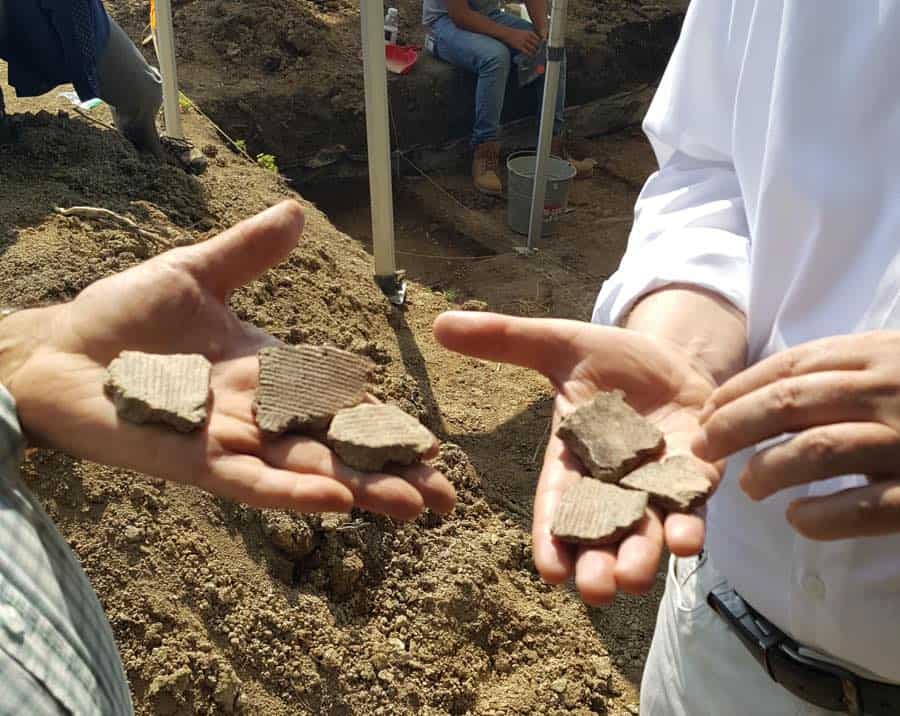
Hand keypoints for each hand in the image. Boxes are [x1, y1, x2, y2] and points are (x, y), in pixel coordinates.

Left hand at [0, 202, 455, 519]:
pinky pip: (248, 483)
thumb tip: (295, 212)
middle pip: (338, 449)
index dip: (386, 424)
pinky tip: (335, 500)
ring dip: (359, 489)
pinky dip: (290, 492)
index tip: (432, 444)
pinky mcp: (192, 462)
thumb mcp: (195, 272)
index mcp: (272, 372)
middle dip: (391, 472)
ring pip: (306, 471)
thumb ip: (249, 252)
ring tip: (412, 506)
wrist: (55, 350)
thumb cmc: (122, 316)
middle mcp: (261, 415)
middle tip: (445, 496)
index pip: (342, 403)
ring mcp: (230, 442)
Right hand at [434, 312, 719, 604]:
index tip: (550, 572)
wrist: (671, 356)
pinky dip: (687, 528)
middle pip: (600, 537)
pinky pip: (690, 511)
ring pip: (645, 535)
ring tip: (634, 578)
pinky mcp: (695, 479)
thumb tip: (440, 325)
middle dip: (598, 566)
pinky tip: (684, 541)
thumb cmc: (610, 358)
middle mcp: (611, 487)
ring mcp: (655, 488)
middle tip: (596, 590)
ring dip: (640, 558)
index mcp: (572, 462)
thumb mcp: (558, 344)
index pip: (557, 508)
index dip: (551, 540)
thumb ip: (505, 339)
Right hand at [504, 28, 540, 55]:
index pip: (538, 39)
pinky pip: (526, 52)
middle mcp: (527, 37)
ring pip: (532, 49)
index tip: (543, 47)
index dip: (541, 44)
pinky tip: (531, 56)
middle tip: (541, 53)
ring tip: (537, 56)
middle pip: (536, 44)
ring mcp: (523, 42)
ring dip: (535, 53)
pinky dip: (530, 55)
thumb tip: (536, 42)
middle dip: (539, 49)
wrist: (507, 33)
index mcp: (529, 33)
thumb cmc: (516, 34)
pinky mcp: (519, 47)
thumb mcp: (524, 32)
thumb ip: (530, 36)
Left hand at [695, 331, 899, 539]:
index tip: (706, 412)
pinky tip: (798, 519)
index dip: (738, 390)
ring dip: (768, 469)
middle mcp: (890, 391)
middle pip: (789, 402)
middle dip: (732, 426)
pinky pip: (863, 508)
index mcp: (879, 355)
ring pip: (817, 449)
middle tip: (702, 449)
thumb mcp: (895, 365)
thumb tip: (768, 397)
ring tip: (747, 487)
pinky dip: (821, 516)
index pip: (791, 366)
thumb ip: (845, 375)